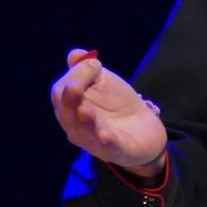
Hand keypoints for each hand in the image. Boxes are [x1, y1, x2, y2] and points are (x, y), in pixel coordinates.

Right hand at [51, 48, 168, 172]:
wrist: (145, 128)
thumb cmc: (117, 104)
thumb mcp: (102, 82)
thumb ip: (87, 70)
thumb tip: (75, 55)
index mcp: (70, 108)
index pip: (61, 93)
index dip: (74, 77)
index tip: (95, 65)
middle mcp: (77, 128)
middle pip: (66, 115)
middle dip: (70, 100)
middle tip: (75, 87)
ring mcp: (95, 142)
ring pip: (85, 133)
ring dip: (85, 120)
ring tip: (85, 109)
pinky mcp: (118, 151)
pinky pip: (110, 148)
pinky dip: (106, 142)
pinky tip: (106, 136)